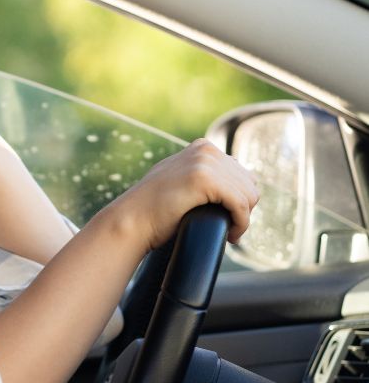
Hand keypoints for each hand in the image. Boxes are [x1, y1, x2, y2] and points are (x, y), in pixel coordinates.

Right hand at [110, 138, 259, 251]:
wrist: (132, 219)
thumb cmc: (154, 208)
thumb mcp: (178, 179)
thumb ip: (198, 170)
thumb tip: (228, 171)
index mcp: (203, 147)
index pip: (242, 174)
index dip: (239, 200)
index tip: (226, 217)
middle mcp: (206, 150)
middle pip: (249, 184)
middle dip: (243, 209)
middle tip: (228, 227)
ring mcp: (204, 162)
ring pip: (249, 196)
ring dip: (242, 219)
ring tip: (228, 232)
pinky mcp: (204, 179)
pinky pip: (240, 205)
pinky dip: (241, 224)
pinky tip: (230, 236)